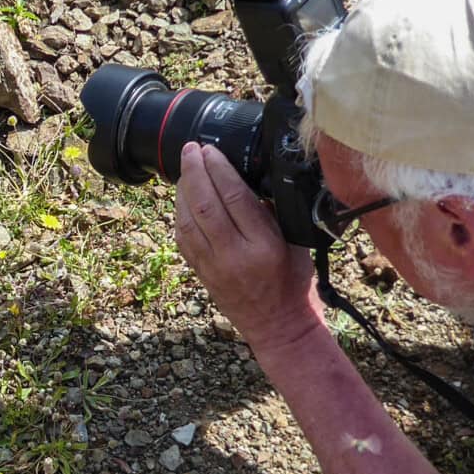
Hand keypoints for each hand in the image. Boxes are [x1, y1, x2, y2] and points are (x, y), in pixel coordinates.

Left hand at [173, 142, 324, 353]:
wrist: (278, 325)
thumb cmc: (292, 282)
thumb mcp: (294, 242)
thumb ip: (272, 212)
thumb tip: (250, 177)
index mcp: (263, 244)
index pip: (233, 196)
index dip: (218, 168)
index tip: (211, 149)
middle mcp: (233, 255)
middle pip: (204, 204)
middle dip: (194, 171)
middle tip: (190, 148)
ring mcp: (213, 266)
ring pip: (187, 220)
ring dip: (183, 190)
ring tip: (186, 168)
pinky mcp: (200, 273)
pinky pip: (182, 237)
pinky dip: (179, 212)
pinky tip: (183, 197)